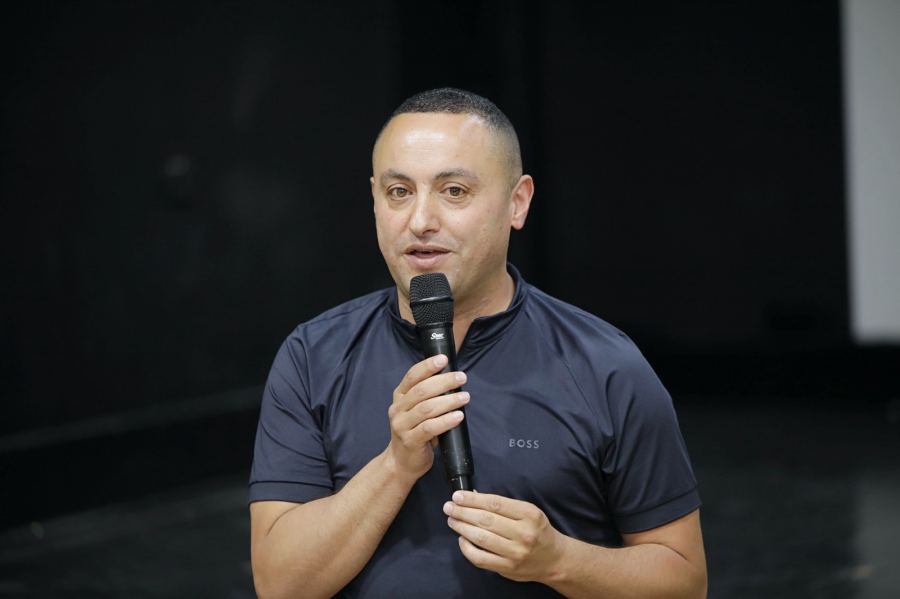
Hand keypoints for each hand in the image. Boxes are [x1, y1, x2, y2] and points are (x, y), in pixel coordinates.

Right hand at [385, 354, 468, 481]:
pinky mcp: (410, 441)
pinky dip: (446, 421)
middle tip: (461, 378)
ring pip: (427, 408)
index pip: (412, 376)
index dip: (428, 366)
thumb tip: (454, 380)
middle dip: (444, 382)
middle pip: (422, 390)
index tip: (444, 359)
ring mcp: (402, 425)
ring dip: (448, 401)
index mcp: (399, 396)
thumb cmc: (415, 431)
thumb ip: (428, 396)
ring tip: (465, 397)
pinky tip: (458, 416)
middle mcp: (398, 409)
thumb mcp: (416, 410)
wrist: (401, 462)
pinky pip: (430, 428)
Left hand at [444, 491, 564, 582]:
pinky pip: (480, 558)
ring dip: (462, 527)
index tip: (458, 496)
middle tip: (449, 507)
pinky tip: (461, 539)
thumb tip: (473, 497)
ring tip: (452, 520)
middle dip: (463, 512)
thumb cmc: (537, 531)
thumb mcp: (527, 511)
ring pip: (481, 538)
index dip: (473, 499)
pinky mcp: (507, 568)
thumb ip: (502, 505)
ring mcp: (515, 552)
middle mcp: (523, 533)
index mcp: (529, 514)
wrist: (554, 559)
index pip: (495, 504)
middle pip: (486, 520)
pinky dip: (467, 548)